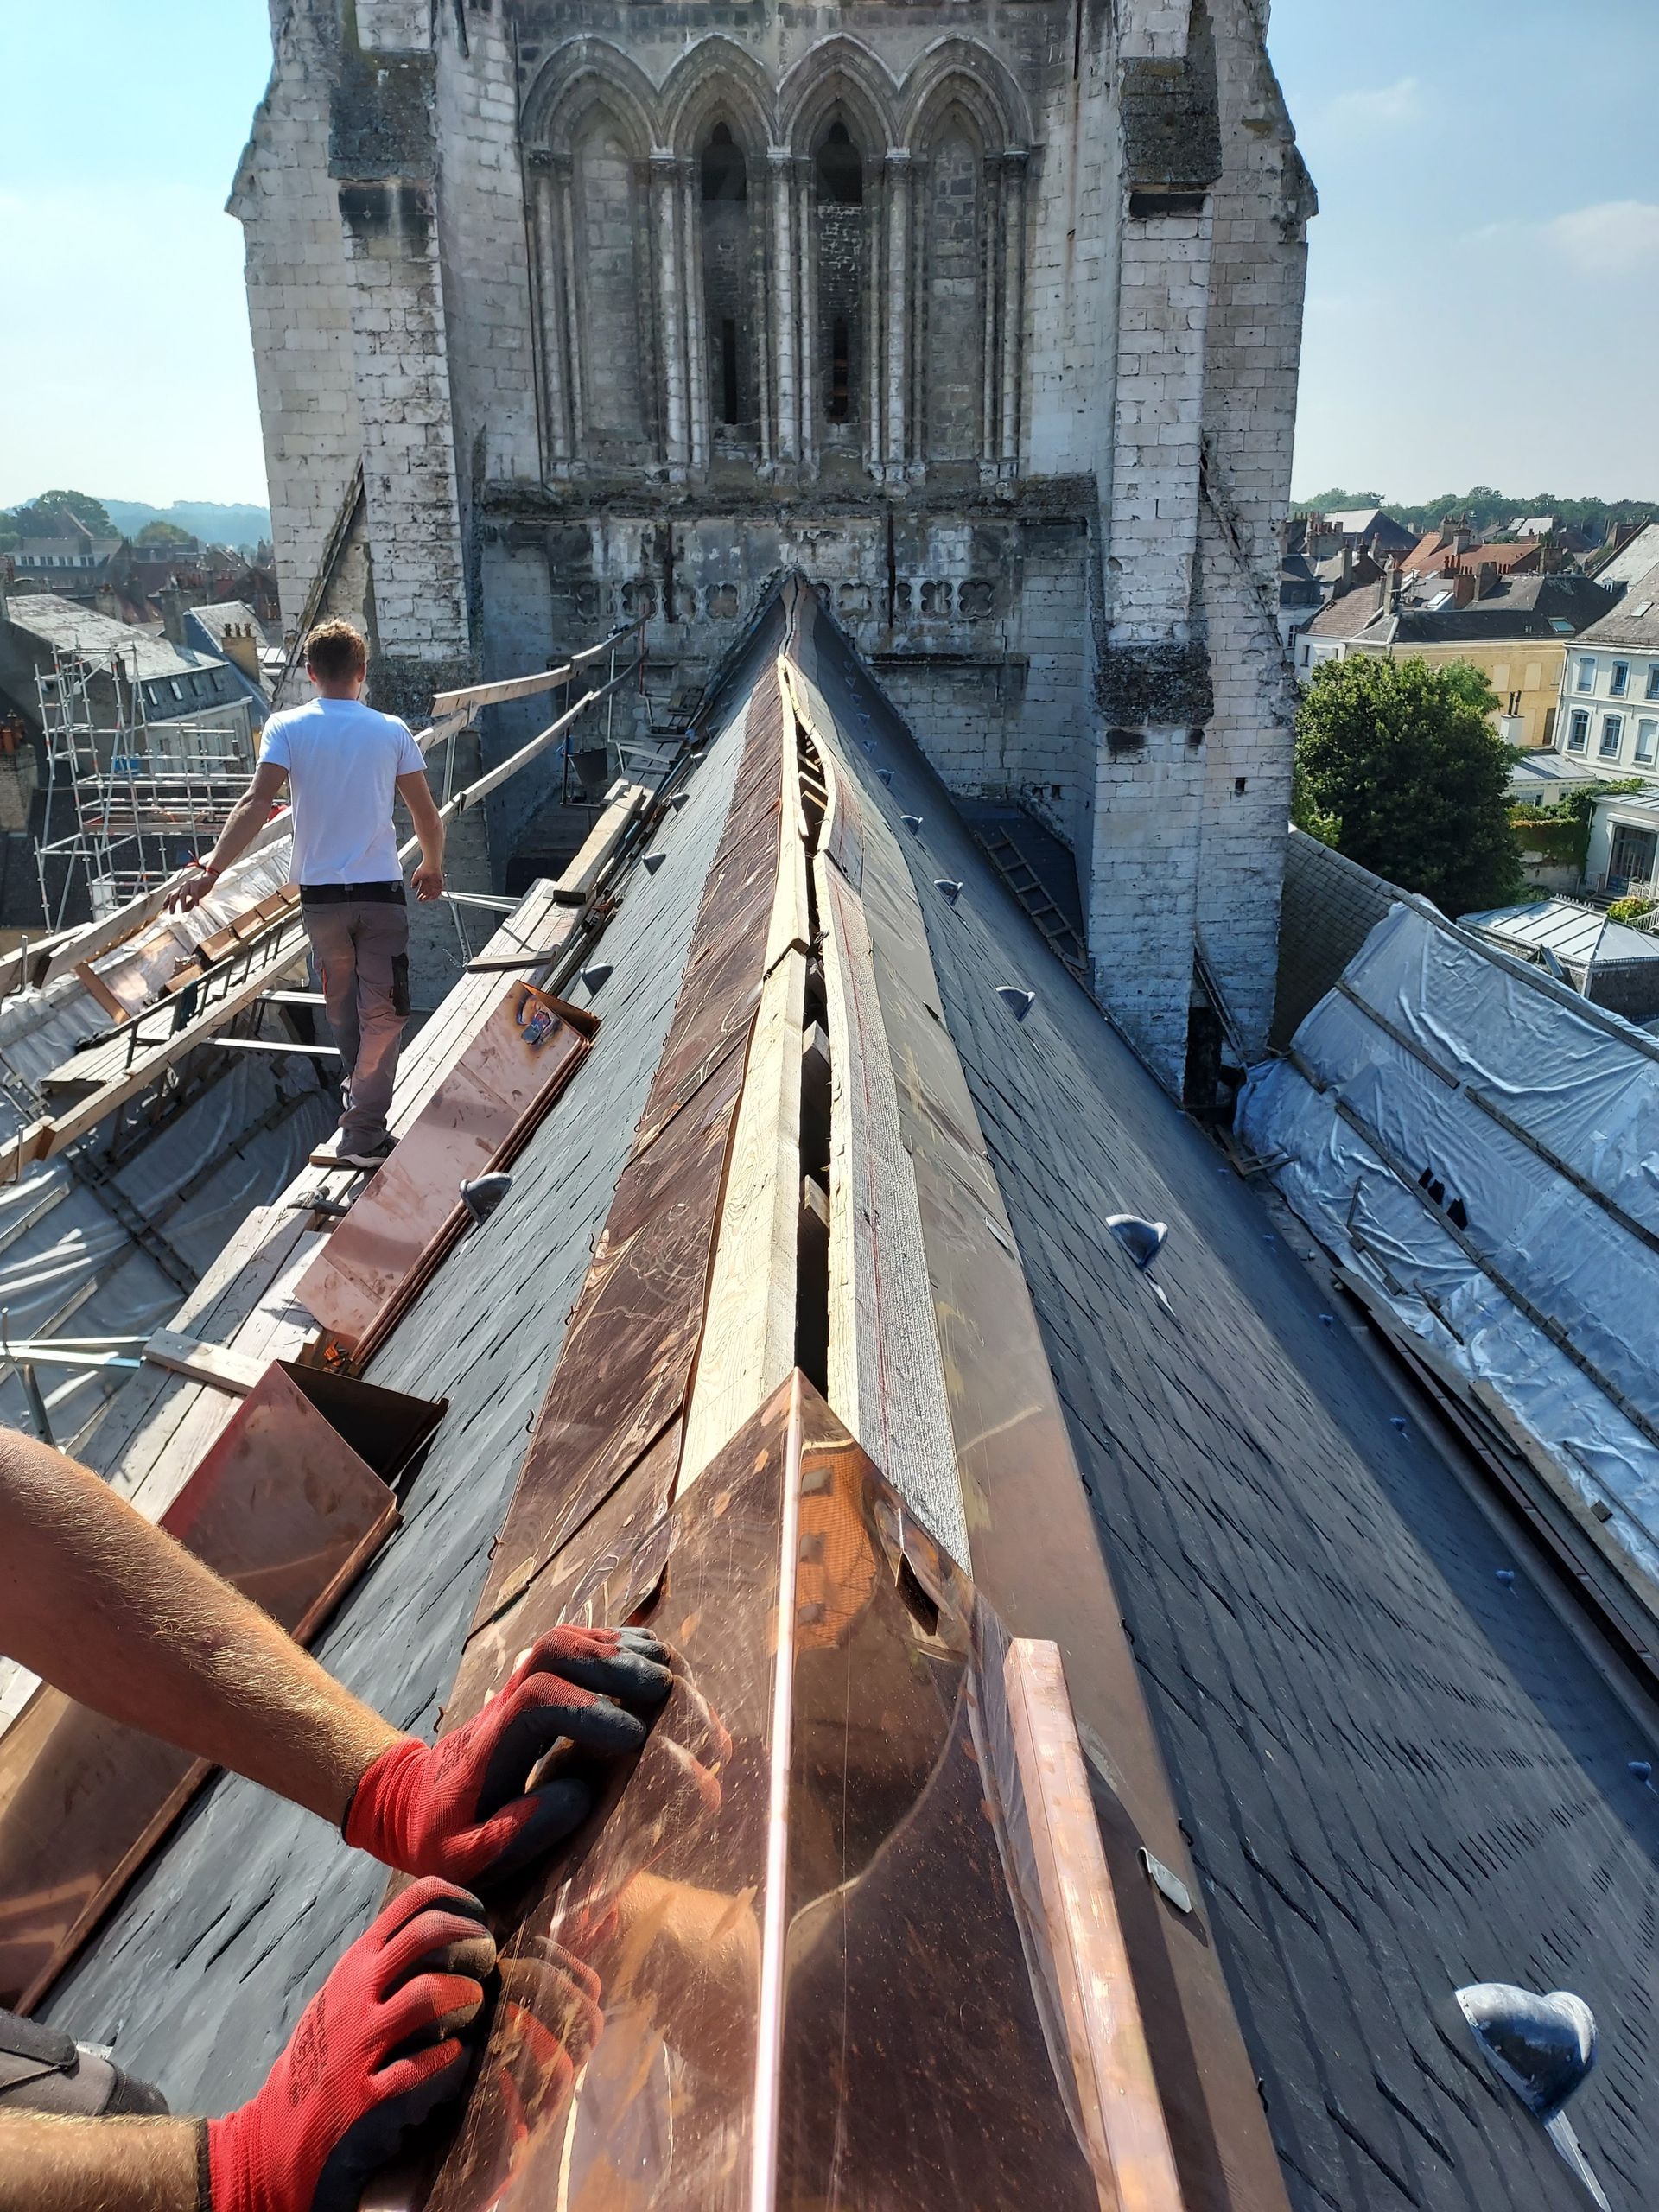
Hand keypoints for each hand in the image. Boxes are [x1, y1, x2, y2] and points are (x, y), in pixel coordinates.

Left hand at [164, 865, 216, 914]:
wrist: (209, 877)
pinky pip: (194, 892)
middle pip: (174, 895)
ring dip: (182, 904)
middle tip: (171, 913)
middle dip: (172, 904)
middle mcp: (183, 886)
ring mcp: (189, 884)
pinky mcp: (196, 883)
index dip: (166, 901)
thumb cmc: (201, 887)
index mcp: (181, 888)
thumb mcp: (194, 897)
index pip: (171, 895)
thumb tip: (185, 910)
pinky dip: (195, 899)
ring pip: (182, 894)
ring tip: (183, 911)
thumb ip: (189, 903)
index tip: (163, 909)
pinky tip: (197, 905)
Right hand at [207, 1878, 494, 2211]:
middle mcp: (355, 1994)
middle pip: (426, 1935)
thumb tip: (449, 1933)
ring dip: (465, 1995)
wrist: (276, 2133)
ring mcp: (358, 2043)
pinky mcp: (364, 2094)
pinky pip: (419, 2066)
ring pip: (427, 1995)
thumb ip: (385, 1965)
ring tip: (475, 2004)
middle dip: (470, 1940)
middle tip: (487, 1958)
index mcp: (356, 1964)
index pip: (414, 1901)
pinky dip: (447, 2057)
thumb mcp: (344, 1994)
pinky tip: (455, 2055)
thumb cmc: (324, 2056)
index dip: (459, 1901)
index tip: (480, 1918)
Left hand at [345, 1626, 671, 1885]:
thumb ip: (514, 1835)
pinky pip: (574, 1644)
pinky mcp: (533, 1683)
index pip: (539, 1701)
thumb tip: (580, 1797)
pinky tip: (648, 1662)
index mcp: (488, 1746)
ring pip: (566, 1639)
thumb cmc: (443, 1837)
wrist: (412, 1802)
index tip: (632, 1740)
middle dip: (612, 1662)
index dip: (590, 1711)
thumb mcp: (464, 1858)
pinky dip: (615, 1644)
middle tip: (662, 1688)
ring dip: (618, 1648)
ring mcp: (517, 1686)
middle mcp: (504, 1703)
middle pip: (554, 1649)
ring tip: (665, 1671)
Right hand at [412, 862, 443, 901]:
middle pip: (427, 893)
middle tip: (422, 899)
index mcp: (424, 882)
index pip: (422, 890)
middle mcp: (429, 883)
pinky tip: (433, 897)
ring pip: (432, 893)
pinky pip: (439, 891)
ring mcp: (435, 884)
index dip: (420, 895)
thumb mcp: (416, 876)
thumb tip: (412, 887)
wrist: (431, 864)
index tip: (418, 898)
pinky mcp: (440, 883)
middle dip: (424, 897)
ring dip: (429, 897)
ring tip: (427, 899)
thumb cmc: (424, 868)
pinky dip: (436, 895)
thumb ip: (414, 882)